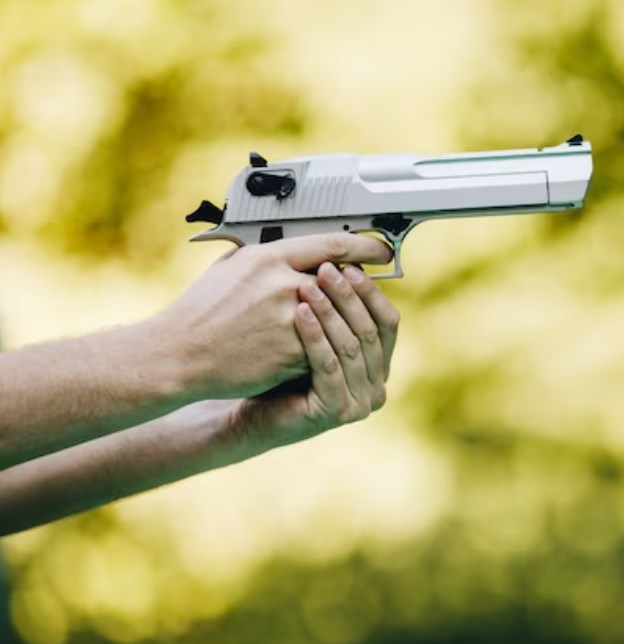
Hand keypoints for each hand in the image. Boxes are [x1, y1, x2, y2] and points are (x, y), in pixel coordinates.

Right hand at [155, 234, 391, 400]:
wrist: (178, 355)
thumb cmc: (200, 312)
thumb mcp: (231, 268)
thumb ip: (266, 256)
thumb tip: (295, 247)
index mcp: (268, 257)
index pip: (332, 245)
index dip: (365, 248)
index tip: (381, 251)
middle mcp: (282, 283)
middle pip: (342, 282)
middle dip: (357, 289)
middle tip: (371, 291)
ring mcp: (289, 318)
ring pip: (337, 317)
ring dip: (344, 322)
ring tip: (348, 324)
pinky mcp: (291, 351)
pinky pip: (323, 347)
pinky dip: (324, 350)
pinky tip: (321, 352)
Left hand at [224, 263, 399, 454]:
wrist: (246, 410)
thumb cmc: (277, 369)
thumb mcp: (313, 333)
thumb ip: (334, 310)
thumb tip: (346, 259)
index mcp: (379, 365)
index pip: (388, 321)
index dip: (370, 292)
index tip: (349, 264)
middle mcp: (377, 386)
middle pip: (370, 331)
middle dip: (347, 297)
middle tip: (327, 271)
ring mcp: (361, 402)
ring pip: (350, 347)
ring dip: (330, 312)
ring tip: (308, 286)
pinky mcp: (338, 411)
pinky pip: (328, 366)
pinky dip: (314, 337)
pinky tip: (299, 314)